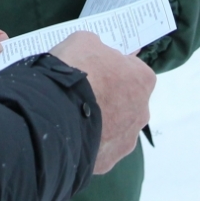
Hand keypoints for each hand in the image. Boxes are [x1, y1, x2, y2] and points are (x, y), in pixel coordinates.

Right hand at [50, 31, 155, 174]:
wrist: (56, 112)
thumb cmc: (76, 70)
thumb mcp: (85, 41)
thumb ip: (97, 48)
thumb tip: (98, 55)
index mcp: (143, 79)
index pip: (133, 70)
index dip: (114, 67)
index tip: (97, 67)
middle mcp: (142, 111)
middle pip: (128, 101)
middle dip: (110, 96)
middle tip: (85, 91)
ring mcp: (127, 139)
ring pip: (116, 127)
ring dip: (101, 121)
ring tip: (74, 114)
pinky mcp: (109, 159)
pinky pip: (101, 146)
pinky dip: (90, 140)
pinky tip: (72, 131)